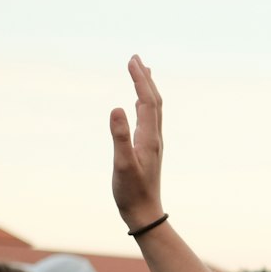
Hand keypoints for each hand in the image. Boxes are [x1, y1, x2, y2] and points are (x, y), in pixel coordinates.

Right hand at [110, 56, 165, 232]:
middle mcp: (154, 137)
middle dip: (145, 78)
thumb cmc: (132, 192)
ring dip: (147, 89)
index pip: (146, 101)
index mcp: (149, 137)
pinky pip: (148, 120)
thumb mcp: (122, 164)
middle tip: (136, 58)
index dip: (140, 80)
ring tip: (142, 73)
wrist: (145, 213)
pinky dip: (144, 105)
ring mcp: (153, 144)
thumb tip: (116, 108)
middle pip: (154, 101)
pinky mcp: (148, 150)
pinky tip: (138, 105)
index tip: (132, 60)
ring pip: (153, 110)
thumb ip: (119, 136)